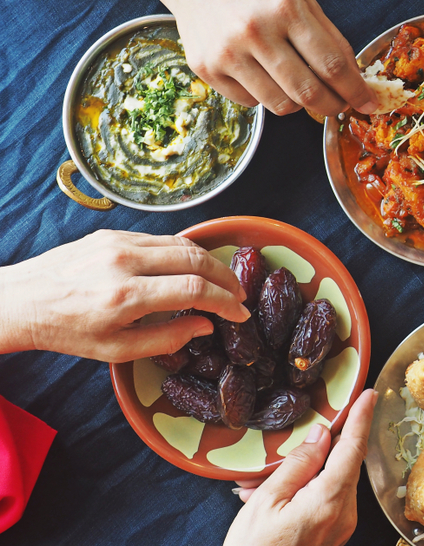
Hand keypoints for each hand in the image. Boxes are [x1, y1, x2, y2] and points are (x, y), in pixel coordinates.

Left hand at [0, 230, 247, 361]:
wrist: (23, 300)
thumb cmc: (67, 331)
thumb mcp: (116, 351)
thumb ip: (166, 339)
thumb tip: (204, 325)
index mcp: (124, 296)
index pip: (192, 289)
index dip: (224, 301)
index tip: (239, 312)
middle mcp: (124, 262)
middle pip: (195, 259)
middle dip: (225, 277)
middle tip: (240, 294)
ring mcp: (119, 242)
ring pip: (182, 244)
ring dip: (210, 262)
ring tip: (222, 282)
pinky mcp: (113, 233)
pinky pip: (161, 239)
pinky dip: (185, 253)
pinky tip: (192, 269)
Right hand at [65, 0, 378, 116]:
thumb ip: (327, 34)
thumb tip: (353, 76)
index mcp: (286, 7)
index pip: (332, 65)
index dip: (356, 91)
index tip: (368, 103)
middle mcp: (256, 32)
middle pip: (309, 93)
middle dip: (333, 107)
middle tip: (340, 105)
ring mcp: (227, 53)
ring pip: (281, 105)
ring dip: (300, 104)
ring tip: (300, 86)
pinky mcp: (206, 68)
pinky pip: (250, 102)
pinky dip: (266, 96)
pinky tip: (263, 74)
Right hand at [225, 389, 377, 545]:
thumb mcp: (266, 501)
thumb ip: (298, 463)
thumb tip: (320, 435)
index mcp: (330, 499)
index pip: (352, 448)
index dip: (361, 417)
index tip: (370, 394)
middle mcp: (344, 514)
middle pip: (342, 464)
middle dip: (317, 449)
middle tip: (288, 443)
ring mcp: (340, 528)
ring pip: (330, 482)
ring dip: (302, 474)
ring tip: (259, 486)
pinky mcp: (332, 537)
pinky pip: (324, 501)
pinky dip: (302, 492)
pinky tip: (270, 499)